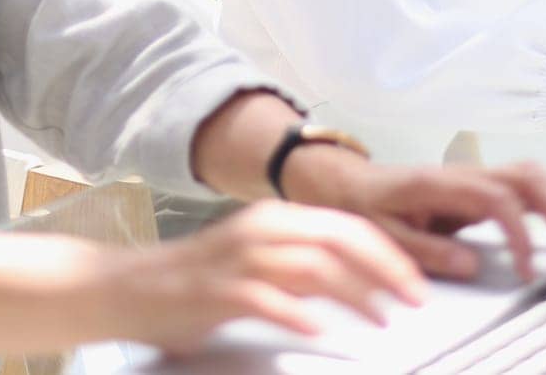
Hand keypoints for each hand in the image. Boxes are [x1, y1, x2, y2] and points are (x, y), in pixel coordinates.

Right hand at [112, 200, 426, 353]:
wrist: (127, 288)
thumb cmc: (197, 282)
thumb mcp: (259, 264)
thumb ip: (303, 268)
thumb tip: (360, 282)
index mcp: (275, 217)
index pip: (347, 225)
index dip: (389, 253)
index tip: (417, 282)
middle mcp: (262, 228)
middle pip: (340, 237)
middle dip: (386, 268)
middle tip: (414, 300)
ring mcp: (239, 257)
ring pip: (313, 265)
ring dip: (355, 294)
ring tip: (380, 320)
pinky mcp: (218, 290)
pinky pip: (267, 297)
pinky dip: (298, 312)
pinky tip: (319, 329)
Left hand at [286, 150, 545, 283]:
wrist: (349, 183)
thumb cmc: (365, 206)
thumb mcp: (384, 234)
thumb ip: (427, 249)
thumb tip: (471, 264)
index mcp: (442, 184)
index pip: (498, 200)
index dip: (520, 234)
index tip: (526, 269)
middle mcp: (464, 174)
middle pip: (527, 177)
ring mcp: (473, 176)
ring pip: (530, 176)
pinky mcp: (477, 186)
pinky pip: (523, 185)